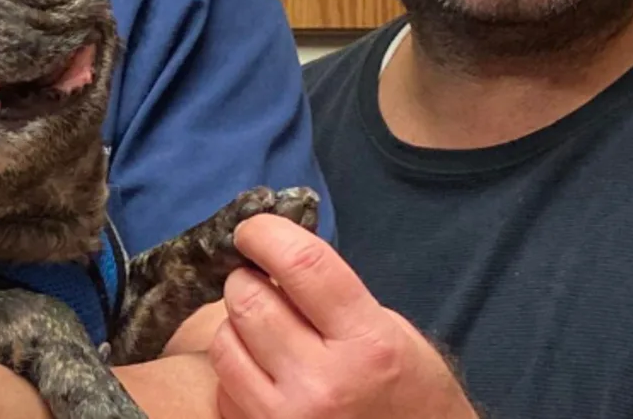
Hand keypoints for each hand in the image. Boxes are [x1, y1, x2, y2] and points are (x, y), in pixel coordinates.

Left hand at [208, 215, 475, 418]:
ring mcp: (286, 418)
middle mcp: (323, 384)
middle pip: (248, 300)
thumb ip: (332, 296)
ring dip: (237, 326)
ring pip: (224, 342)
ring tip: (267, 333)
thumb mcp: (390, 331)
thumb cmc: (409, 391)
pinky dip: (237, 371)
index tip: (254, 230)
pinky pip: (223, 386)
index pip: (301, 264)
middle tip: (261, 284)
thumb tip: (272, 257)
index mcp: (367, 343)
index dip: (267, 234)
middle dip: (247, 280)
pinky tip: (265, 374)